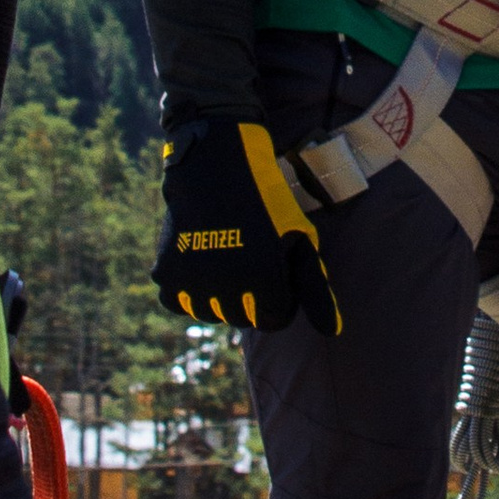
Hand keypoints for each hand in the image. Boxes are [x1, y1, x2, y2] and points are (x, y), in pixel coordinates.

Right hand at [152, 119, 341, 335]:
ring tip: (225, 258)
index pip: (274, 320)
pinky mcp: (165, 273)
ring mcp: (193, 282)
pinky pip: (178, 301)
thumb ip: (316, 289)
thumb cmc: (267, 203)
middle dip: (250, 296)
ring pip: (209, 313)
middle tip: (248, 258)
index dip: (279, 296)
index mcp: (265, 281)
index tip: (275, 270)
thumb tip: (332, 332)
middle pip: (242, 318)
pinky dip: (188, 288)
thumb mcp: (300, 239)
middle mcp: (227, 287)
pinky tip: (200, 260)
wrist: (216, 166)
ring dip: (218, 295)